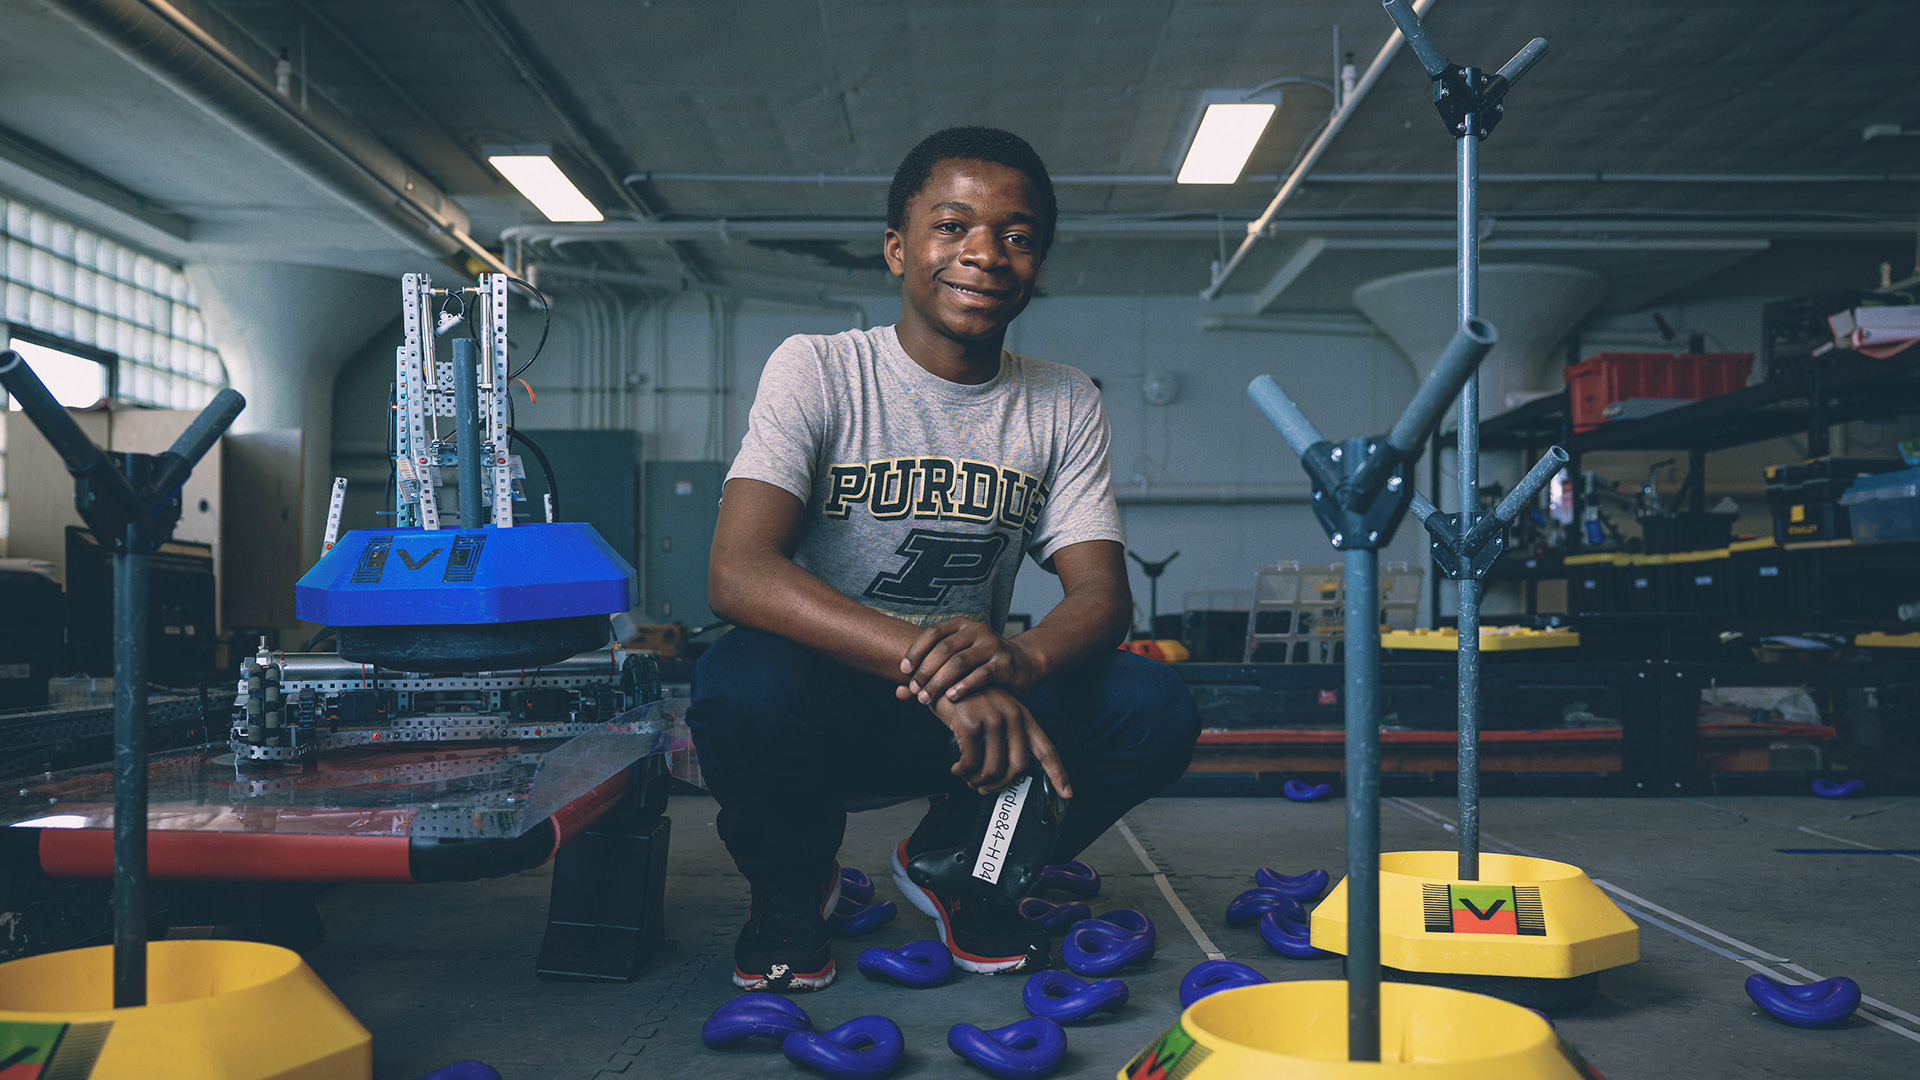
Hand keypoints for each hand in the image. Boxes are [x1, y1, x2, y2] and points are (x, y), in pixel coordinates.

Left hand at [897, 617, 1039, 704]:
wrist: (1023, 663)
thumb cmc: (982, 664)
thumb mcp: (957, 663)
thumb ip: (929, 675)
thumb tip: (899, 692)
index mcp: (962, 624)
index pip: (933, 632)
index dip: (916, 650)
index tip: (904, 670)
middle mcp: (977, 630)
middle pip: (944, 649)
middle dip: (925, 671)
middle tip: (914, 690)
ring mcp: (992, 645)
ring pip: (960, 662)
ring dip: (940, 681)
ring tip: (927, 698)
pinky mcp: (1004, 663)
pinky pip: (981, 675)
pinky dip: (964, 686)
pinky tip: (951, 697)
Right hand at [931, 687, 1071, 798]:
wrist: (943, 677)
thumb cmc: (969, 698)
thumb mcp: (996, 711)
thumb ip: (1006, 736)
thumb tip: (1004, 773)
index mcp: (1023, 717)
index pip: (1047, 749)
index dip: (1059, 774)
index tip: (1067, 794)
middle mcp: (1012, 718)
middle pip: (1018, 768)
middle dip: (999, 785)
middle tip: (983, 788)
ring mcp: (993, 720)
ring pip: (992, 770)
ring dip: (977, 781)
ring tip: (967, 777)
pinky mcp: (971, 725)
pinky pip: (970, 764)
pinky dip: (962, 772)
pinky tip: (957, 768)